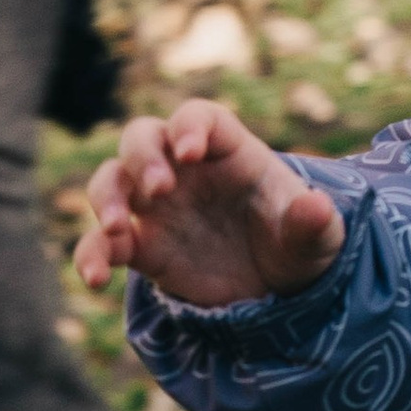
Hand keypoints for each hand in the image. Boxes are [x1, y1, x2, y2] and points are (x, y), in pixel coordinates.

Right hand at [73, 100, 347, 306]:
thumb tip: (315, 207)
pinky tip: (94, 279)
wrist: (279, 292)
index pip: (200, 117)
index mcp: (229, 152)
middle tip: (159, 188)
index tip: (191, 151)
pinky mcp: (142, 248)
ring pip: (112, 180)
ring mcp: (157, 208)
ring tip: (115, 226)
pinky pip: (103, 243)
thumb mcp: (319, 240)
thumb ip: (312, 223)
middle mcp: (185, 172)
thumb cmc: (298, 247)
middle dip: (142, 157)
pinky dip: (91, 255)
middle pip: (143, 137)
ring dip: (105, 195)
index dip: (190, 126)